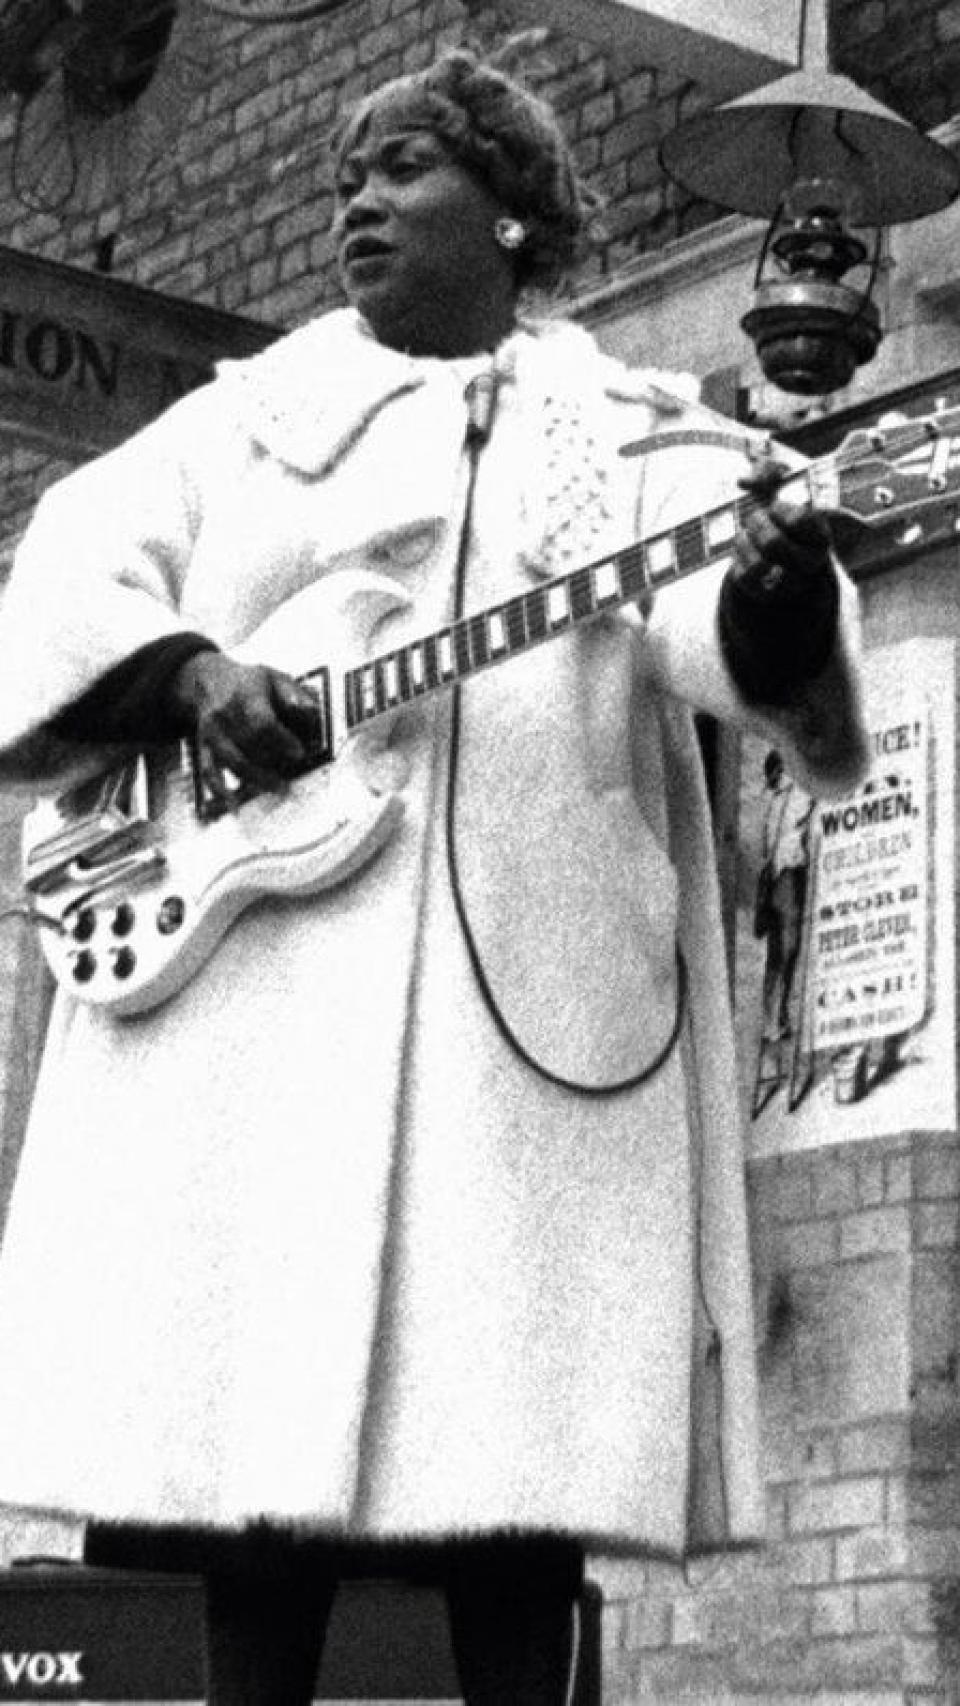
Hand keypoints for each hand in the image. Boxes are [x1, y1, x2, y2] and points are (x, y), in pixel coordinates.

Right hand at [170, 651, 322, 792]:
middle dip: (273, 762)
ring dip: (255, 778)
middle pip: (248, 744)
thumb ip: (294, 694)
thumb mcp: (274, 677)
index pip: (261, 721)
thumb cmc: (247, 681)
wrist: (206, 679)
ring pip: (232, 760)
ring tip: (277, 789)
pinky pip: (208, 770)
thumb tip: (312, 710)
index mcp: (245, 694)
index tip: (299, 752)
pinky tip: (232, 805)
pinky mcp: (204, 745)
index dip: (281, 739)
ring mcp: (212, 732)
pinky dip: (219, 789)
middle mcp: (225, 714)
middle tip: (293, 774)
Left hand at [732, 444, 832, 598]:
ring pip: (759, 563)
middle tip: (756, 516)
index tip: (775, 504)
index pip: (800, 520)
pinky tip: (744, 546)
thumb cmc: (781, 509)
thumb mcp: (782, 483)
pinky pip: (744, 576)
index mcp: (821, 535)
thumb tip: (746, 481)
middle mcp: (809, 562)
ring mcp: (789, 581)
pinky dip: (738, 556)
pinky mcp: (766, 592)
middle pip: (774, 543)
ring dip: (746, 541)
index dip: (779, 508)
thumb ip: (768, 470)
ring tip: (749, 531)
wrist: (772, 541)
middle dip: (757, 523)